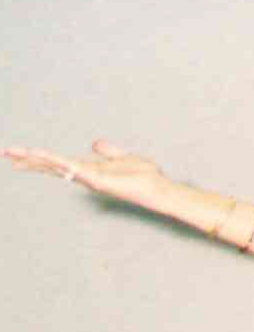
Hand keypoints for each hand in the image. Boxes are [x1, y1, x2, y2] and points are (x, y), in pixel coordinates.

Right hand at [4, 139, 169, 207]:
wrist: (159, 188)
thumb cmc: (145, 177)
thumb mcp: (123, 157)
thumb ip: (108, 150)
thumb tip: (94, 143)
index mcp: (89, 169)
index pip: (58, 163)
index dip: (38, 159)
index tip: (18, 155)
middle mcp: (86, 175)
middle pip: (51, 166)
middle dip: (28, 160)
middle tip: (5, 154)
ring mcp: (89, 178)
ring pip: (56, 166)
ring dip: (34, 159)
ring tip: (13, 153)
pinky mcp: (96, 180)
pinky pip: (71, 167)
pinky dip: (54, 160)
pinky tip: (38, 154)